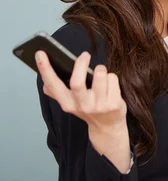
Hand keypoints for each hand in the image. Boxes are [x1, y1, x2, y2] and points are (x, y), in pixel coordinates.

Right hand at [36, 50, 130, 171]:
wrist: (108, 127)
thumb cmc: (89, 109)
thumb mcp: (72, 104)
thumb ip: (59, 94)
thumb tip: (45, 84)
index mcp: (67, 103)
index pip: (53, 85)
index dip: (46, 69)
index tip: (40, 54)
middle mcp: (82, 106)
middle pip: (77, 82)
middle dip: (81, 64)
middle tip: (85, 55)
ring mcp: (98, 106)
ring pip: (100, 76)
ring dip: (100, 69)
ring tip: (100, 71)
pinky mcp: (113, 104)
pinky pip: (112, 80)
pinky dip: (111, 77)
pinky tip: (110, 84)